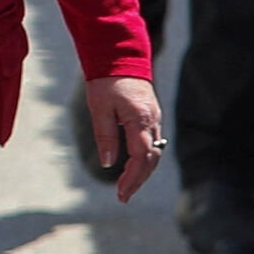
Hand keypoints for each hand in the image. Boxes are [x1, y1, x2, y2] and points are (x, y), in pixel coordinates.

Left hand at [87, 70, 166, 202]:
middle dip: (138, 180)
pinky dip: (144, 160)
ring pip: (154, 153)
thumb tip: (108, 163)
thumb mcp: (99, 107)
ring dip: (142, 172)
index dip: (133, 178)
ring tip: (125, 187)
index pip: (142, 157)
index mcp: (140, 120)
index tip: (121, 193)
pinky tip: (132, 168)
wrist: (121, 57)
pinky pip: (152, 144)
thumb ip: (105, 135)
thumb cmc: (106, 80)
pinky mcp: (152, 117)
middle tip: (122, 196)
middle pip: (151, 160)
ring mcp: (155, 120)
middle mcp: (152, 122)